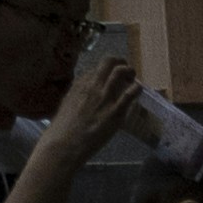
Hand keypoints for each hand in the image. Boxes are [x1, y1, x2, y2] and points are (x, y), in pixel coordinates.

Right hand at [48, 38, 146, 165]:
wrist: (66, 142)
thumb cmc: (64, 127)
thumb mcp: (68, 103)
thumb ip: (78, 95)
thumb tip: (86, 93)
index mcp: (80, 83)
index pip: (97, 68)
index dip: (106, 70)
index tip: (111, 76)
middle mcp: (93, 85)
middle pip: (108, 62)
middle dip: (119, 61)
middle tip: (126, 68)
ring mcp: (104, 97)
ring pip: (119, 72)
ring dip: (129, 71)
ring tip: (133, 76)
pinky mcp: (115, 112)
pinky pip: (129, 94)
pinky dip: (136, 88)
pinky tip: (139, 88)